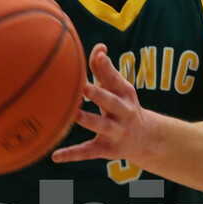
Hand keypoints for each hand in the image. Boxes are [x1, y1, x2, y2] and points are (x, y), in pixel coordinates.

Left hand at [51, 43, 158, 164]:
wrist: (147, 138)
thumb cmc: (123, 105)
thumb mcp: (119, 88)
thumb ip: (105, 68)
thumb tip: (99, 48)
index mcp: (125, 94)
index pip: (116, 79)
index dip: (107, 67)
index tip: (98, 54)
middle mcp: (123, 112)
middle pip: (111, 102)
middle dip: (99, 94)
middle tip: (84, 86)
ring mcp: (116, 132)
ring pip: (100, 125)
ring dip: (87, 119)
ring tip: (72, 114)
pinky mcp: (107, 150)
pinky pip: (88, 152)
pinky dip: (72, 154)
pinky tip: (55, 156)